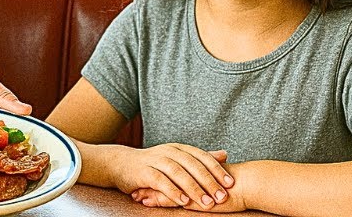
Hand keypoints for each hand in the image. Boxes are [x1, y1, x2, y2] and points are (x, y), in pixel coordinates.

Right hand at [109, 144, 233, 209]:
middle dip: (209, 181)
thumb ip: (200, 157)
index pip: (202, 157)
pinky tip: (183, 201)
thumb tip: (224, 154)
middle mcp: (169, 152)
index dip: (216, 169)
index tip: (230, 183)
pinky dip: (173, 191)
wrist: (121, 164)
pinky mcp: (144, 172)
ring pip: (178, 173)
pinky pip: (161, 181)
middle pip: (193, 165)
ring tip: (206, 202)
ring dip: (194, 188)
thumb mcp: (177, 158)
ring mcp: (156, 160)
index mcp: (179, 148)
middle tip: (222, 196)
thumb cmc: (153, 164)